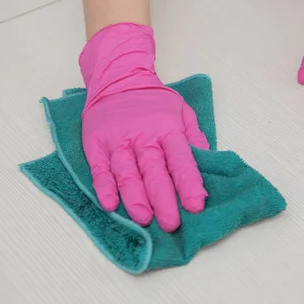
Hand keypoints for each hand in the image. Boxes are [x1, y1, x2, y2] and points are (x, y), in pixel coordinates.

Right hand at [79, 23, 208, 231]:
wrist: (117, 79)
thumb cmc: (154, 101)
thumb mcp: (182, 112)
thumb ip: (194, 137)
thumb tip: (207, 162)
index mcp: (167, 129)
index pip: (181, 159)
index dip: (188, 183)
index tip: (196, 205)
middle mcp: (143, 136)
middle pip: (154, 170)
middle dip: (163, 198)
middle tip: (171, 223)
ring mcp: (118, 141)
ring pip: (126, 172)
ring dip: (134, 197)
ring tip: (143, 219)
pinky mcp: (96, 145)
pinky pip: (99, 169)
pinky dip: (104, 187)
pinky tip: (109, 204)